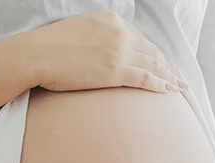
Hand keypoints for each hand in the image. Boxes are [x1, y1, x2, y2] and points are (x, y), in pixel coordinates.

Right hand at [24, 10, 186, 92]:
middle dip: (166, 64)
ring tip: (179, 86)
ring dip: (169, 76)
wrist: (36, 54)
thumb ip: (96, 36)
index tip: (161, 61)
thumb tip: (101, 50)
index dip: (153, 52)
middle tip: (177, 75)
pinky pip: (145, 78)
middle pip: (150, 50)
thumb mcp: (78, 30)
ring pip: (153, 64)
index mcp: (111, 20)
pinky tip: (169, 91)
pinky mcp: (116, 71)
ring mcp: (119, 51)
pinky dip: (160, 84)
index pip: (138, 37)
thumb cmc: (48, 46)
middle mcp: (119, 32)